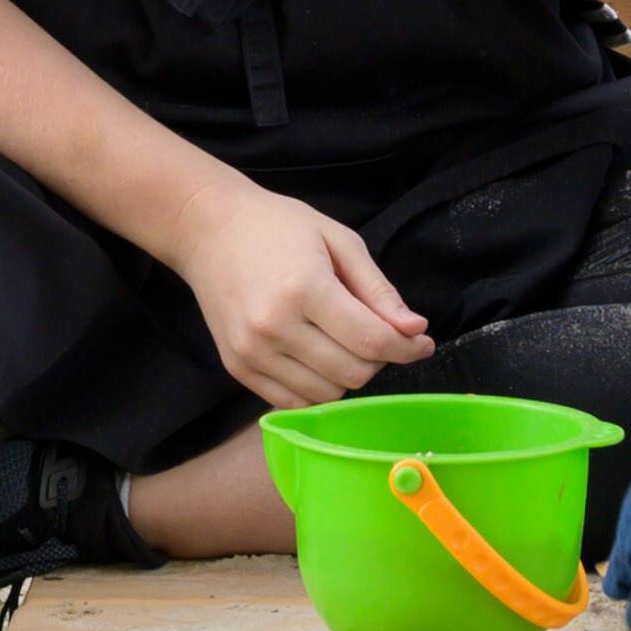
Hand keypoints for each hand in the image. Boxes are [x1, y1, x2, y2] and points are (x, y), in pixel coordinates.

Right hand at [179, 184, 429, 408]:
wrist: (208, 230)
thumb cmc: (279, 227)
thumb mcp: (339, 241)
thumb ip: (378, 290)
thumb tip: (415, 330)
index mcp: (304, 288)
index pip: (370, 341)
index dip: (407, 348)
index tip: (422, 342)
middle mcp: (274, 327)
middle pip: (352, 373)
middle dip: (379, 359)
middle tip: (378, 334)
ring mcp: (252, 352)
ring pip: (326, 394)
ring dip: (348, 375)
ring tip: (343, 341)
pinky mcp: (237, 367)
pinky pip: (293, 402)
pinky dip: (317, 388)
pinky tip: (319, 358)